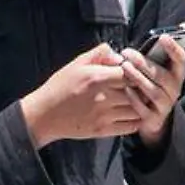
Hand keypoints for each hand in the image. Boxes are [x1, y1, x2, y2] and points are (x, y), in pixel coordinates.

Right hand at [20, 43, 140, 148]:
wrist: (43, 115)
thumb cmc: (59, 88)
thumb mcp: (75, 64)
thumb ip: (99, 54)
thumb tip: (119, 56)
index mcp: (97, 78)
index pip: (130, 73)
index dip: (135, 72)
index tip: (132, 73)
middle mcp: (103, 97)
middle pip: (137, 92)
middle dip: (140, 89)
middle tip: (139, 87)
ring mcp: (104, 115)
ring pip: (137, 110)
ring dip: (139, 105)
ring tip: (136, 101)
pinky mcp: (102, 130)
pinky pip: (131, 126)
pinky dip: (135, 121)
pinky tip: (129, 114)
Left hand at [120, 37, 184, 148]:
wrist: (150, 119)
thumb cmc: (148, 86)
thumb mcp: (153, 71)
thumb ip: (154, 55)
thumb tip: (170, 30)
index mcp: (176, 75)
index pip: (181, 60)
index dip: (174, 48)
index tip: (163, 36)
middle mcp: (174, 90)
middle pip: (163, 76)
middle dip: (145, 63)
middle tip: (127, 53)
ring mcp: (165, 106)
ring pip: (153, 91)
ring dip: (138, 78)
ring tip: (123, 67)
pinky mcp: (153, 119)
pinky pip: (144, 109)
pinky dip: (134, 98)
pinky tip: (125, 88)